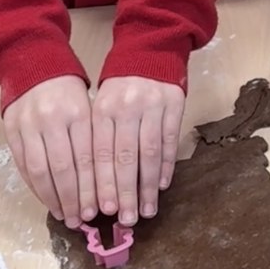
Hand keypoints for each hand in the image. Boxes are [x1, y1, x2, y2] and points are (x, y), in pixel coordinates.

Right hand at [3, 75, 94, 228]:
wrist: (32, 61)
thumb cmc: (68, 85)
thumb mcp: (88, 102)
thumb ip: (93, 135)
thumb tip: (103, 179)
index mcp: (77, 110)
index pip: (86, 156)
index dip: (91, 186)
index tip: (97, 209)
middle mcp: (52, 118)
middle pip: (63, 167)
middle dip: (72, 198)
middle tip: (80, 220)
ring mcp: (28, 125)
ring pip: (40, 170)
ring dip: (52, 198)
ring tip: (63, 215)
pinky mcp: (11, 130)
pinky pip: (23, 165)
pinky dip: (34, 186)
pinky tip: (45, 199)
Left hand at [92, 76, 185, 225]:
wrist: (150, 49)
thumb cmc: (120, 84)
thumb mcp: (101, 103)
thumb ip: (98, 138)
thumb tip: (94, 186)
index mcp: (103, 108)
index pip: (100, 153)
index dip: (102, 184)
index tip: (102, 211)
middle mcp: (127, 107)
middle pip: (125, 157)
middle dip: (125, 192)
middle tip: (126, 219)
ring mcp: (153, 104)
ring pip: (149, 152)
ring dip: (148, 185)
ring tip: (147, 210)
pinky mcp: (174, 103)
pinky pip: (169, 139)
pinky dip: (166, 164)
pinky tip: (162, 184)